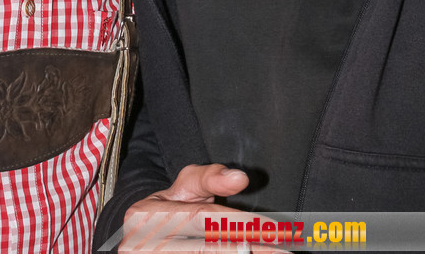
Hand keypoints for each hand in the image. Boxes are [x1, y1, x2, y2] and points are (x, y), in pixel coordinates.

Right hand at [121, 163, 284, 251]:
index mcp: (148, 217)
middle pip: (209, 247)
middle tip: (283, 251)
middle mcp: (147, 246)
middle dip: (248, 248)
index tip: (274, 231)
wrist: (141, 237)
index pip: (205, 220)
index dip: (241, 224)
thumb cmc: (169, 207)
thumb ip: (211, 178)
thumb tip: (241, 177)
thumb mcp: (184, 185)